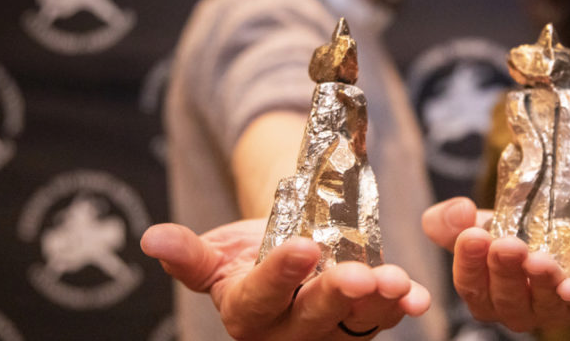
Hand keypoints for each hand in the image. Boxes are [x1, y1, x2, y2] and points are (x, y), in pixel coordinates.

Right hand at [140, 219, 430, 339]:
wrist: (286, 259)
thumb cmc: (248, 256)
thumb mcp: (216, 254)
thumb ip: (190, 255)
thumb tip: (152, 238)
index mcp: (247, 311)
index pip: (261, 297)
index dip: (280, 274)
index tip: (301, 247)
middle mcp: (287, 331)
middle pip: (312, 316)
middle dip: (335, 295)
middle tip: (357, 275)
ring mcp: (328, 332)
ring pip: (354, 322)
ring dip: (378, 302)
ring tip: (397, 282)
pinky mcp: (360, 324)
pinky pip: (382, 320)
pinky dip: (401, 307)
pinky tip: (418, 298)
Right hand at [422, 198, 569, 331]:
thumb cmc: (518, 231)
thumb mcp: (482, 221)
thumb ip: (454, 219)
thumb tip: (459, 211)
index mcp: (485, 290)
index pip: (471, 285)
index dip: (469, 263)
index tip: (472, 235)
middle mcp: (516, 306)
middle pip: (506, 298)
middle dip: (505, 271)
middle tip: (507, 245)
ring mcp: (552, 306)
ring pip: (545, 302)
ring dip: (541, 282)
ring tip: (538, 261)